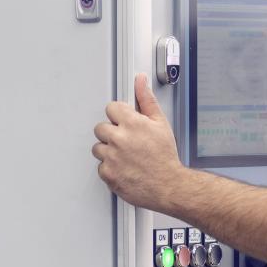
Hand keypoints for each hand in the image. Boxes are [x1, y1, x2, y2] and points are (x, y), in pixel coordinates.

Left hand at [93, 74, 183, 210]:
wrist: (168, 185)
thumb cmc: (165, 157)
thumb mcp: (160, 123)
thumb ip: (147, 100)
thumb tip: (140, 81)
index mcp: (131, 123)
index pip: (111, 108)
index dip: (119, 115)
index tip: (125, 123)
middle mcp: (119, 139)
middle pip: (100, 128)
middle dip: (111, 133)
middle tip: (126, 141)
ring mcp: (111, 157)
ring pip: (98, 147)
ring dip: (108, 150)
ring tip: (126, 156)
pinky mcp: (107, 174)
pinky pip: (101, 166)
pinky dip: (110, 168)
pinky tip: (124, 167)